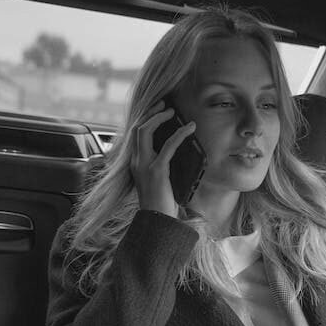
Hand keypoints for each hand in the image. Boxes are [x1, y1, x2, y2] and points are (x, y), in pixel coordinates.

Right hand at [130, 101, 196, 217]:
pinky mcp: (157, 171)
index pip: (136, 135)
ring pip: (145, 131)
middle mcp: (136, 162)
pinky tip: (190, 128)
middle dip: (150, 112)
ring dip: (159, 117)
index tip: (158, 110)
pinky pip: (168, 146)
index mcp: (136, 163)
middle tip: (165, 105)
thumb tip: (177, 150)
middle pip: (137, 127)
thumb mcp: (159, 180)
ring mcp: (145, 165)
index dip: (146, 119)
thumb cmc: (161, 203)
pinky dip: (180, 134)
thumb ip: (162, 164)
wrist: (158, 221)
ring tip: (172, 111)